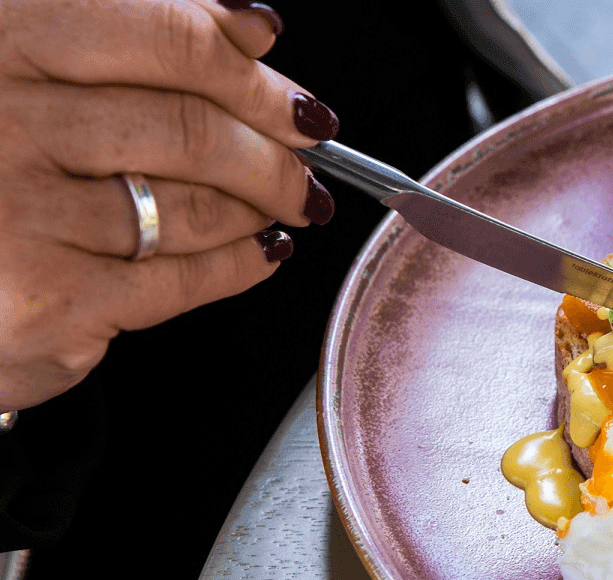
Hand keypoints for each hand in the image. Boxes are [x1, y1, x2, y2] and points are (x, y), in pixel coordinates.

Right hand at [0, 0, 338, 410]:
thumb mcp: (22, 71)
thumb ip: (126, 41)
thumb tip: (251, 31)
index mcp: (3, 38)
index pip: (167, 38)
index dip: (250, 72)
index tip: (294, 99)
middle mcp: (4, 121)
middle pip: (192, 128)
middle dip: (275, 152)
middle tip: (308, 160)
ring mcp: (21, 216)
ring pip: (194, 205)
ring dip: (259, 206)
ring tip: (280, 204)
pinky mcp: (46, 302)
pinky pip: (180, 279)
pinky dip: (239, 264)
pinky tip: (259, 251)